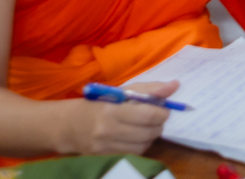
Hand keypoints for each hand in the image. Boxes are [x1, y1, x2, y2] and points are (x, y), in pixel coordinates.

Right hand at [60, 82, 176, 155]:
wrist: (70, 126)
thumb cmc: (100, 104)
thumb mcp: (123, 91)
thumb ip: (150, 89)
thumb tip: (175, 85)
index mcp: (113, 110)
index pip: (147, 115)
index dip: (162, 112)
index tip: (163, 109)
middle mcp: (108, 131)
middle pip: (148, 132)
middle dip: (158, 124)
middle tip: (156, 118)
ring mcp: (106, 148)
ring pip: (144, 145)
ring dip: (151, 136)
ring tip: (145, 127)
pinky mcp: (106, 158)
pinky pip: (134, 154)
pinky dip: (141, 145)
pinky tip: (135, 137)